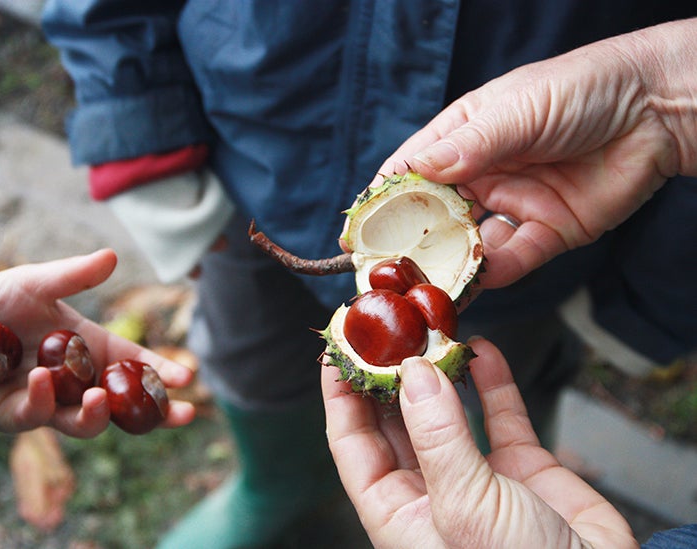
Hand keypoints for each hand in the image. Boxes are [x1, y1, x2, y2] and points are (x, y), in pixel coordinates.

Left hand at [0, 249, 194, 436]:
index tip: (187, 375)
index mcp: (91, 349)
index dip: (161, 371)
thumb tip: (111, 256)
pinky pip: (37, 416)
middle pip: (125, 406)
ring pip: (86, 423)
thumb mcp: (38, 282)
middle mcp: (77, 381)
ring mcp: (49, 402)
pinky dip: (44, 401)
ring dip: (98, 416)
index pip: (135, 365)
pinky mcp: (14, 414)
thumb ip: (75, 276)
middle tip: (182, 413)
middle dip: (157, 414)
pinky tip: (43, 377)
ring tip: (98, 397)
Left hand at [322, 337, 637, 547]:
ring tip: (429, 331)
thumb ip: (439, 437)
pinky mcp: (521, 466)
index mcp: (398, 513)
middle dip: (387, 375)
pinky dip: (492, 381)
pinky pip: (498, 413)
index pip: (351, 445)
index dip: (341, 396)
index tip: (338, 350)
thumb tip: (412, 371)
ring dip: (438, 373)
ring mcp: (475, 475)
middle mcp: (430, 491)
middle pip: (393, 421)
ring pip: (444, 411)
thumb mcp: (466, 508)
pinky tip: (484, 350)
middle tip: (385, 328)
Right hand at [372, 18, 696, 287]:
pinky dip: (496, 272)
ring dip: (451, 264)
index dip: (384, 199)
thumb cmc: (582, 90)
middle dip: (411, 243)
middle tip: (385, 272)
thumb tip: (416, 170)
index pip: (412, 171)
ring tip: (428, 287)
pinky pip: (514, 259)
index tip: (358, 229)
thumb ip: (469, 145)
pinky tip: (481, 279)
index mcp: (466, 137)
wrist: (658, 110)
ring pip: (470, 244)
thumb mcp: (518, 110)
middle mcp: (483, 174)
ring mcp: (513, 205)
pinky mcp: (546, 232)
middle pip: (435, 215)